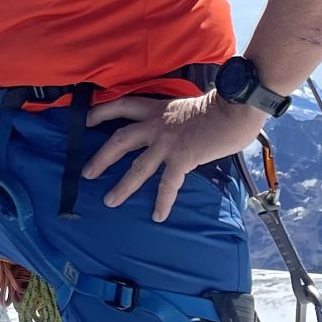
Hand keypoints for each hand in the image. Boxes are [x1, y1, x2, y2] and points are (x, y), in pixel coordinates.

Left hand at [81, 91, 261, 222]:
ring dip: (123, 186)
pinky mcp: (183, 157)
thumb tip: (175, 131)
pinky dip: (162, 201)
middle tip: (87, 173)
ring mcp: (167, 142)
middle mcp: (156, 125)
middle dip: (101, 157)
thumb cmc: (219, 106)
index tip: (86, 119)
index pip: (122, 105)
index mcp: (157, 109)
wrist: (235, 107)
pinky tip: (158, 216)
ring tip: (110, 201)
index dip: (102, 112)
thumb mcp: (186, 107)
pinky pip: (168, 184)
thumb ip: (174, 119)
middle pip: (120, 139)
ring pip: (138, 167)